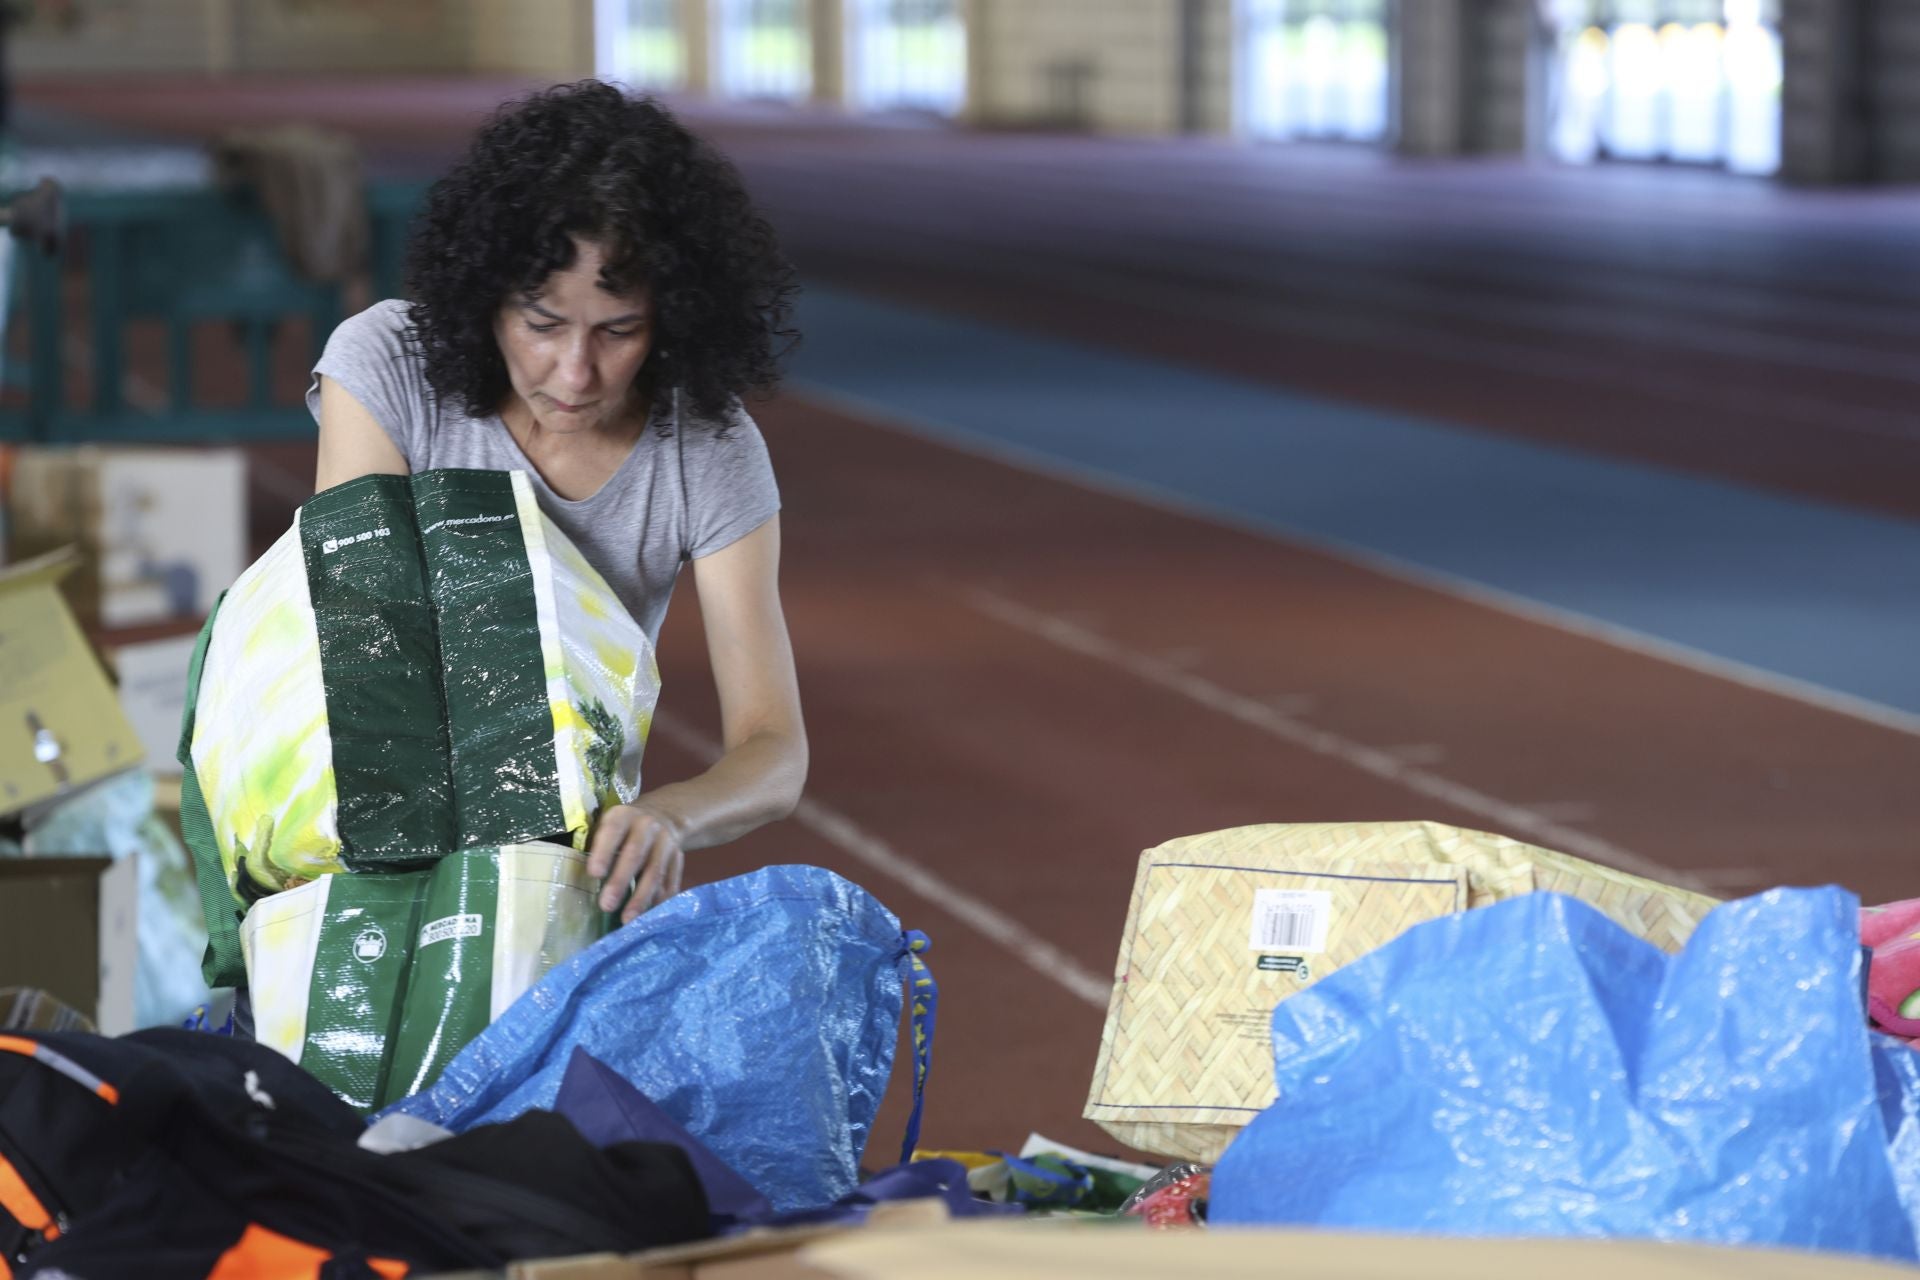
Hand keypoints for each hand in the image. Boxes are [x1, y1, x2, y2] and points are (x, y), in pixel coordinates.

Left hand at [587, 803, 685, 923]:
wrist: (663, 816)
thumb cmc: (623, 828)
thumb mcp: (607, 824)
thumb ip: (595, 844)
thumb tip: (577, 878)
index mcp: (623, 816)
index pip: (613, 831)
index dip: (604, 852)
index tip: (594, 874)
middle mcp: (647, 826)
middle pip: (635, 855)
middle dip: (620, 881)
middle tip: (606, 905)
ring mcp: (666, 843)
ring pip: (655, 872)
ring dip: (641, 898)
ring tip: (627, 919)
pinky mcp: (678, 859)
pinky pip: (670, 882)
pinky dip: (660, 900)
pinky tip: (649, 916)